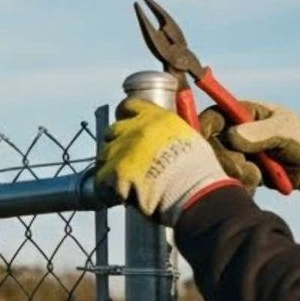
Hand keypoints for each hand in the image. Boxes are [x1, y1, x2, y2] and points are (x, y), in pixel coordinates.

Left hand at [99, 99, 241, 224]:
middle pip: (113, 130)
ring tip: (120, 180)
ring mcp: (124, 149)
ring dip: (110, 166)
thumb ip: (170, 135)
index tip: (125, 124)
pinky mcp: (115, 171)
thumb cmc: (198, 171)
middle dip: (116, 143)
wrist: (192, 190)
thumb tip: (166, 143)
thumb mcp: (188, 139)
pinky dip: (107, 187)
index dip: (125, 115)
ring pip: (104, 154)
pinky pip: (101, 178)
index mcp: (156, 117)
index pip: (130, 106)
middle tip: (123, 158)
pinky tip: (117, 194)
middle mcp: (137, 128)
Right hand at [198, 101, 299, 196]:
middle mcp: (234, 133)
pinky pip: (229, 182)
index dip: (203, 126)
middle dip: (225, 159)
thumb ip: (261, 132)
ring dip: (237, 174)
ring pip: (218, 167)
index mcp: (243, 114)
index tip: (204, 140)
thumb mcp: (286, 131)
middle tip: (245, 167)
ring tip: (260, 175)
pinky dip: (242, 185)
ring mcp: (235, 154)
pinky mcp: (239, 173)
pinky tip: (259, 183)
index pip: (213, 116)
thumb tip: (231, 135)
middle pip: (210, 145)